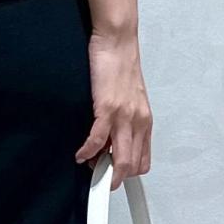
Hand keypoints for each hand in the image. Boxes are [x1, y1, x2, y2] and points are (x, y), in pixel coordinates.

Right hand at [75, 25, 152, 186]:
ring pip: (119, 159)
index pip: (142, 161)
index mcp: (144, 121)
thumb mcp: (129, 99)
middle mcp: (138, 121)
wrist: (117, 42)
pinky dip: (86, 152)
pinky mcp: (107, 107)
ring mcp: (124, 116)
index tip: (113, 181)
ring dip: (101, 171)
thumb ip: (124, 122)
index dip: (127, 175)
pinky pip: (97, 139)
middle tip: (97, 179)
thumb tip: (108, 143)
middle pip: (132, 166)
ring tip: (88, 169)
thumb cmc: (121, 67)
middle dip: (113, 179)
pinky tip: (79, 153)